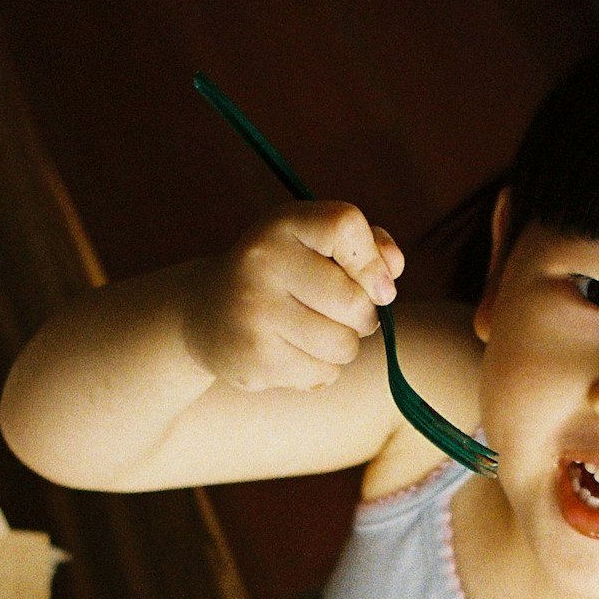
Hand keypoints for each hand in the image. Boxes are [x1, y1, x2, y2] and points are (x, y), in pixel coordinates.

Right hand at [189, 201, 404, 391]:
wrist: (205, 313)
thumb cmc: (282, 273)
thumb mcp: (315, 245)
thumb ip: (365, 246)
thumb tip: (393, 268)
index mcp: (282, 224)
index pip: (344, 225)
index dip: (372, 259)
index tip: (378, 284)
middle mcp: (262, 261)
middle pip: (355, 302)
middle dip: (364, 316)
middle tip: (342, 314)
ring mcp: (255, 312)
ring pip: (343, 345)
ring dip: (343, 345)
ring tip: (315, 333)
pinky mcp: (254, 360)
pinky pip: (323, 374)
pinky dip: (321, 369)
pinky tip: (293, 352)